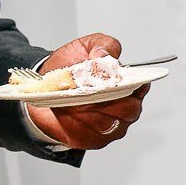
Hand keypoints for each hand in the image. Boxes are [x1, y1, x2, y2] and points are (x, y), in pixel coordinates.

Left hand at [24, 33, 147, 150]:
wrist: (45, 88)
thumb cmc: (70, 67)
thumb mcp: (84, 47)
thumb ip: (101, 45)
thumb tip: (104, 55)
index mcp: (128, 83)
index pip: (140, 87)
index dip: (129, 84)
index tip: (111, 78)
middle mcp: (125, 107)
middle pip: (127, 108)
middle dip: (105, 98)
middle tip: (85, 89)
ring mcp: (112, 126)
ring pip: (107, 123)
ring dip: (88, 111)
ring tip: (71, 99)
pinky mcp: (93, 139)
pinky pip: (88, 135)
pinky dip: (75, 123)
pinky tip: (65, 113)